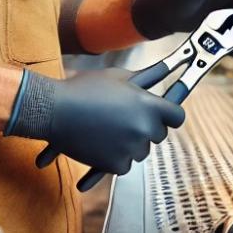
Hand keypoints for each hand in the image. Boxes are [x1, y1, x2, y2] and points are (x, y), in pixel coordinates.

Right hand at [4, 68, 184, 174]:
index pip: (177, 117)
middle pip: (158, 134)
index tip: (163, 115)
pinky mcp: (116, 165)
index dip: (170, 115)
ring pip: (141, 151)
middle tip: (126, 120)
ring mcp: (131, 148)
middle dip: (146, 128)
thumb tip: (168, 67)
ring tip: (108, 130)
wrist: (54, 110)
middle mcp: (144, 128)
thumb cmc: (85, 88)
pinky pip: (125, 164)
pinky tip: (100, 144)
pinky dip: (115, 158)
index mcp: (149, 105)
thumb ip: (146, 77)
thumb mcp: (118, 77)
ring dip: (130, 143)